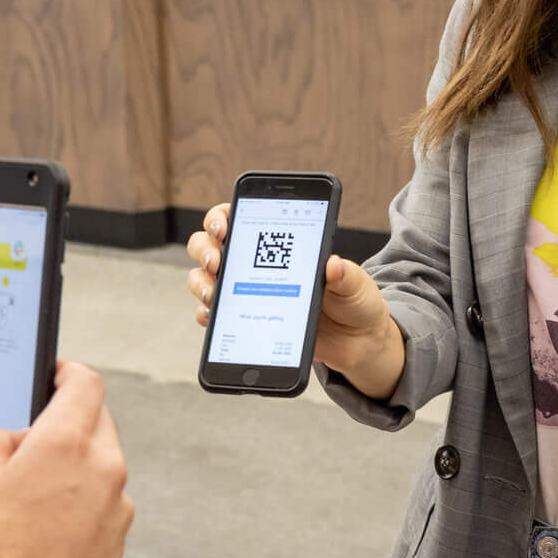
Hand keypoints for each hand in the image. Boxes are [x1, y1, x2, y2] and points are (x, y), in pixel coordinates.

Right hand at [0, 361, 132, 557]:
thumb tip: (13, 441)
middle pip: (96, 422)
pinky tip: (45, 526)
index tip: (56, 374)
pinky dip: (80, 502)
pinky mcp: (118, 537)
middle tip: (30, 442)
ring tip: (30, 495)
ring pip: (100, 464)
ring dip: (73, 467)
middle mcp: (104, 468)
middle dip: (66, 423)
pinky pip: (101, 501)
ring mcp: (117, 505)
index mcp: (67, 443)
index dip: (67, 372)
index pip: (85, 383)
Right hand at [184, 201, 405, 397]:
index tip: (222, 226)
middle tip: (217, 260)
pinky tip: (213, 316)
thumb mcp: (355, 283)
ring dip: (201, 282)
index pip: (237, 217)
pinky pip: (214, 316)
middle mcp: (255, 264)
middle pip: (209, 245)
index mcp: (279, 245)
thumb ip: (345, 274)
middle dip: (204, 248)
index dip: (220, 216)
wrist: (357, 341)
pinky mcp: (246, 320)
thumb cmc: (354, 301)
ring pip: (204, 278)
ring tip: (215, 293)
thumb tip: (332, 265)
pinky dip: (207, 315)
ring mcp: (246, 292)